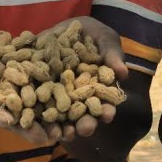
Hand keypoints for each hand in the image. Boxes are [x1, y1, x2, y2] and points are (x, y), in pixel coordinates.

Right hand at [0, 31, 60, 144]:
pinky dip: (63, 102)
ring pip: (36, 113)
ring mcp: (20, 97)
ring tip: (67, 130)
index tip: (7, 121)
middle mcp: (3, 104)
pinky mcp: (36, 86)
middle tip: (46, 137)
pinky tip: (79, 107)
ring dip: (51, 122)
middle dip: (30, 129)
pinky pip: (50, 96)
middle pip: (16, 120)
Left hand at [45, 16, 124, 142]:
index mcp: (98, 90)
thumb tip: (123, 74)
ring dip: (62, 127)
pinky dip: (38, 116)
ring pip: (61, 117)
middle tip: (86, 128)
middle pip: (83, 116)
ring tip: (63, 134)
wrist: (63, 27)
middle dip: (85, 124)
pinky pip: (38, 107)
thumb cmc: (91, 34)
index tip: (107, 114)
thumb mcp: (104, 39)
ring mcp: (59, 97)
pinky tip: (38, 122)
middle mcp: (79, 99)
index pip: (104, 105)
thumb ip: (112, 55)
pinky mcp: (40, 92)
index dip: (106, 111)